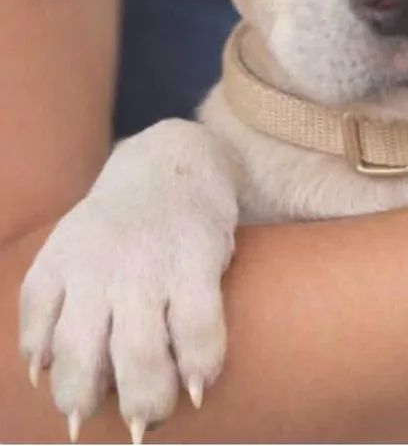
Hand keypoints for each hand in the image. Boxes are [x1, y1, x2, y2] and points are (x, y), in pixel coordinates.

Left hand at [19, 120, 238, 442]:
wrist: (178, 158)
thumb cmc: (123, 219)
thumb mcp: (72, 244)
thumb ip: (54, 300)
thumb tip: (39, 371)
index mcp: (61, 262)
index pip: (40, 334)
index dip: (56, 378)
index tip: (79, 403)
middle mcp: (98, 267)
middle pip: (82, 359)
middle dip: (94, 404)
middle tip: (121, 422)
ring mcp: (148, 265)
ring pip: (138, 354)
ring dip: (146, 399)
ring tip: (155, 415)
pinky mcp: (198, 259)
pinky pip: (197, 329)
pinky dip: (198, 366)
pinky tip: (198, 384)